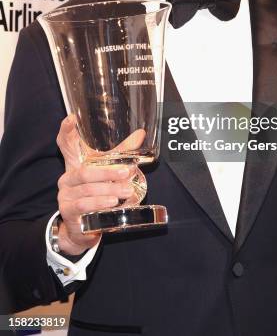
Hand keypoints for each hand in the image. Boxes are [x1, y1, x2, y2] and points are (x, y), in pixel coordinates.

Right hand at [55, 115, 142, 255]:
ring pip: (87, 190)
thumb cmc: (94, 193)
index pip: (66, 143)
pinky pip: (84, 206)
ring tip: (127, 191)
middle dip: (108, 172)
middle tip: (128, 172)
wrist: (82, 228)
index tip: (71, 118)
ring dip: (109, 190)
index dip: (67, 131)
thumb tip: (141, 134)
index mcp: (75, 163)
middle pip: (85, 171)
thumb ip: (122, 154)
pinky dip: (100, 204)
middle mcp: (67, 177)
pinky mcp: (68, 212)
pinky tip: (113, 205)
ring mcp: (65, 195)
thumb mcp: (107, 172)